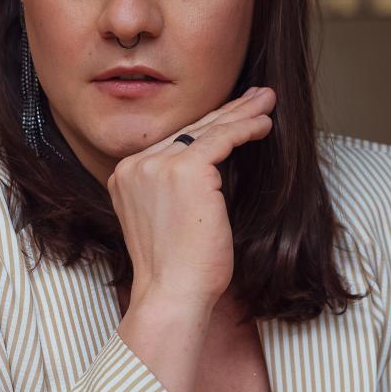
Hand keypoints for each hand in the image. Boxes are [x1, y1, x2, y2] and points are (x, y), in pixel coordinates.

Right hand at [107, 85, 275, 308]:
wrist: (172, 294)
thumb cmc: (177, 270)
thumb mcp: (166, 219)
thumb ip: (174, 190)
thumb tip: (211, 167)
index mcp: (124, 175)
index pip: (172, 142)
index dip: (205, 126)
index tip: (229, 115)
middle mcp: (135, 165)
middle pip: (189, 130)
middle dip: (226, 112)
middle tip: (254, 97)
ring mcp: (156, 165)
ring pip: (208, 130)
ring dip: (242, 114)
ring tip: (266, 101)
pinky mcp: (185, 169)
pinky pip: (222, 139)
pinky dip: (246, 129)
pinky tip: (264, 124)